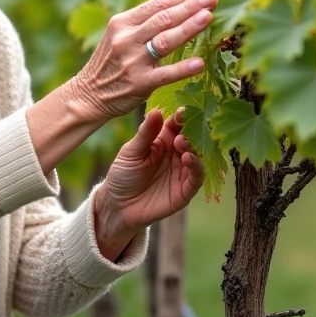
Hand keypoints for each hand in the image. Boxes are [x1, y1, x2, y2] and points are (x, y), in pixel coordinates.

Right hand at [70, 0, 216, 121]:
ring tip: (208, 17)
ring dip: (189, 28)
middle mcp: (126, 39)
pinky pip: (165, 75)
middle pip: (163, 18)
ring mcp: (132, 61)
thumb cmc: (111, 62)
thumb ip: (144, 22)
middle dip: (190, 6)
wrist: (88, 95)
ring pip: (165, 41)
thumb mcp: (120, 35)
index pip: (157, 4)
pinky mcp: (139, 84)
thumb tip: (180, 4)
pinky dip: (183, 69)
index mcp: (123, 22)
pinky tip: (200, 63)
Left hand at [93, 108, 205, 258]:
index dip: (181, 117)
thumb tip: (157, 111)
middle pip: (191, 138)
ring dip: (193, 148)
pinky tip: (187, 158)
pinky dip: (196, 167)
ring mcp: (182, 171)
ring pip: (197, 156)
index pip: (177, 125)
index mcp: (164, 140)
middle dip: (190, 131)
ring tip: (181, 143)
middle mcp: (176, 153)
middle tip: (182, 129)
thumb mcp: (131, 152)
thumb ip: (146, 133)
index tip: (183, 111)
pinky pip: (197, 177)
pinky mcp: (185, 190)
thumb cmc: (123, 175)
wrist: (118, 206)